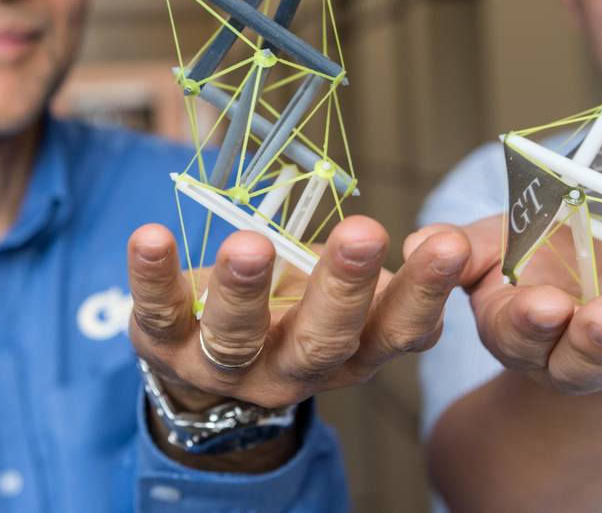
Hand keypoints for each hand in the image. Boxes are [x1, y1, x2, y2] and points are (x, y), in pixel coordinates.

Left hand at [128, 215, 470, 410]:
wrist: (206, 362)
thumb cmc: (294, 310)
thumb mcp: (352, 300)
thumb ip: (396, 277)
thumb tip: (451, 244)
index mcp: (351, 353)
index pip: (397, 330)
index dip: (423, 292)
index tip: (449, 243)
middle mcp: (292, 370)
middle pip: (322, 340)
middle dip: (343, 286)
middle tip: (364, 232)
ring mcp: (225, 366)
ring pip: (237, 337)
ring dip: (245, 290)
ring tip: (252, 244)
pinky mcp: (164, 344)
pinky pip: (158, 312)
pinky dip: (152, 275)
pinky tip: (150, 237)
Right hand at [406, 214, 601, 394]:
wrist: (597, 276)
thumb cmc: (537, 254)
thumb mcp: (495, 242)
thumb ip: (462, 247)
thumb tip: (420, 244)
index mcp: (519, 332)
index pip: (519, 335)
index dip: (531, 322)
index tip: (542, 303)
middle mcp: (574, 356)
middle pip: (583, 363)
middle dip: (596, 340)